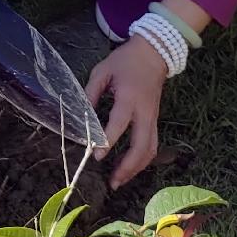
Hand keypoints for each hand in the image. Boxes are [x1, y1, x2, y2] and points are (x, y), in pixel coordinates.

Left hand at [85, 38, 166, 189]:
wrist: (154, 54)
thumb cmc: (125, 61)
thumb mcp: (102, 71)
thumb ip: (90, 93)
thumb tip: (82, 115)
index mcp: (130, 98)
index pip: (119, 123)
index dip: (108, 140)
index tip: (96, 155)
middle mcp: (145, 112)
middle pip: (142, 146)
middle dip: (128, 167)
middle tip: (112, 182)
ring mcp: (153, 118)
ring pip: (151, 150)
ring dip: (136, 168)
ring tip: (119, 181)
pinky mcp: (155, 121)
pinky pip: (152, 145)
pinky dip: (142, 160)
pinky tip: (129, 168)